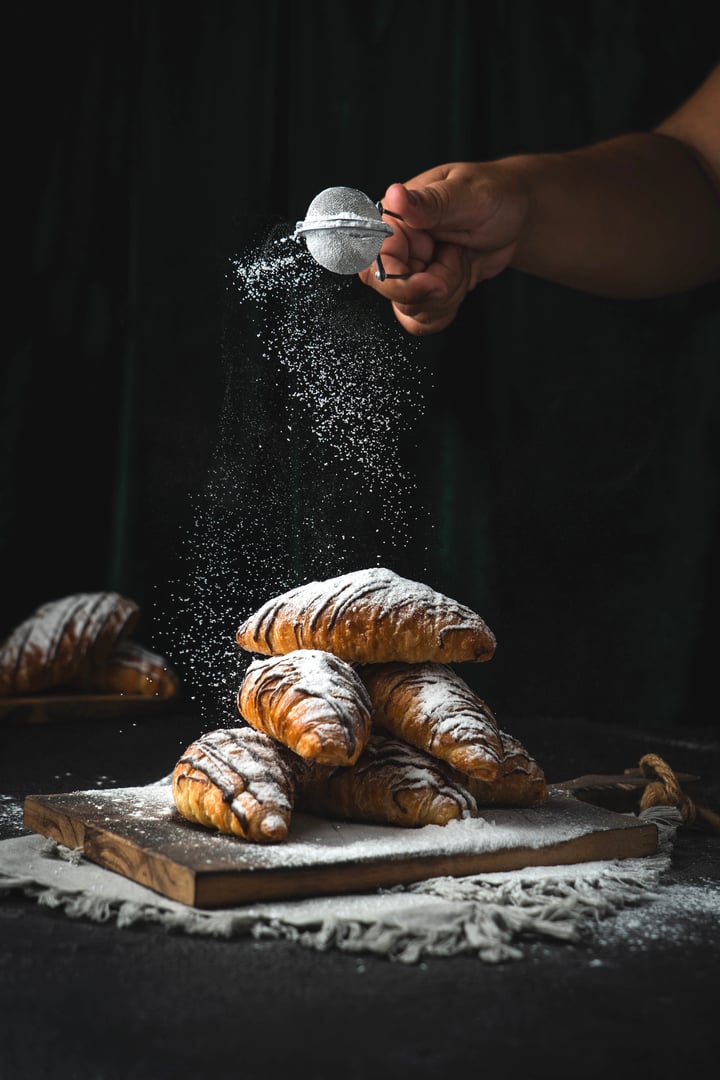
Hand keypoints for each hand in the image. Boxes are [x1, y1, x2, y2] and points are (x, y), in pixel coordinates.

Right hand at [359, 162, 529, 334]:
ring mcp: (409, 271)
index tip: (434, 282)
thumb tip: (394, 195)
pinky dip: (446, 309)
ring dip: (448, 294)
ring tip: (463, 259)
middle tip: (459, 258)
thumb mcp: (466, 195)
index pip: (374, 263)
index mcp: (395, 218)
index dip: (401, 281)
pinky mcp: (423, 290)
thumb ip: (429, 202)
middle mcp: (396, 246)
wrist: (517, 216)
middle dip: (434, 288)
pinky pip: (422, 319)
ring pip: (411, 310)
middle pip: (392, 292)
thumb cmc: (494, 194)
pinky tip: (460, 280)